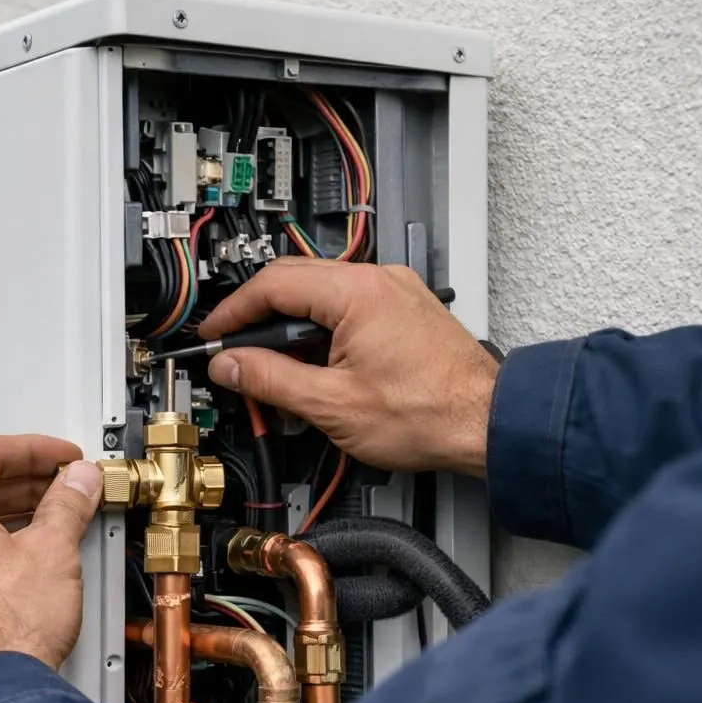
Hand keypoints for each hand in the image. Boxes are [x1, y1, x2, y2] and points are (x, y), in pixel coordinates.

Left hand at [0, 436, 101, 698]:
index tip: (61, 458)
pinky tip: (25, 567)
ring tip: (53, 525)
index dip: (32, 449)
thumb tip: (76, 484)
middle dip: (24, 485)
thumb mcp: (51, 550)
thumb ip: (66, 505)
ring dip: (8, 520)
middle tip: (64, 488)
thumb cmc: (4, 633)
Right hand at [200, 260, 499, 476]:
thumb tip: (229, 365)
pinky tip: (313, 367)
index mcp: (356, 293)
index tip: (212, 335)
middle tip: (233, 351)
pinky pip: (347, 307)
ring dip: (289, 326)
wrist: (489, 424)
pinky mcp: (404, 311)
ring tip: (275, 370)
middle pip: (293, 278)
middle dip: (256, 316)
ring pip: (319, 293)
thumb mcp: (331, 405)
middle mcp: (377, 281)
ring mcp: (394, 292)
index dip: (232, 311)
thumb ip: (270, 380)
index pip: (272, 284)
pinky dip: (320, 330)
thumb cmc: (430, 414)